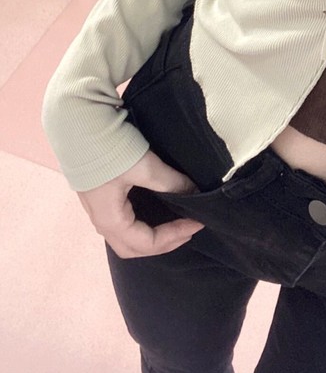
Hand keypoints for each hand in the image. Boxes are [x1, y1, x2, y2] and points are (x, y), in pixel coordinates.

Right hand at [77, 149, 204, 258]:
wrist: (79, 124)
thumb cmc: (109, 149)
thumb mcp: (145, 166)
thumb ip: (171, 182)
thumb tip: (195, 192)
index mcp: (111, 220)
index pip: (148, 243)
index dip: (175, 236)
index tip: (198, 222)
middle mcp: (101, 221)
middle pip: (133, 248)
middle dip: (163, 244)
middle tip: (187, 229)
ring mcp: (97, 209)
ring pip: (125, 237)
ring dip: (150, 235)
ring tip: (174, 222)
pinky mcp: (98, 196)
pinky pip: (121, 222)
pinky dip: (141, 223)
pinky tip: (154, 210)